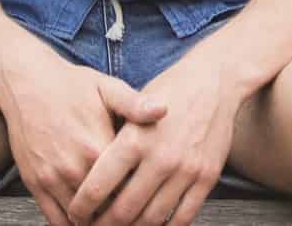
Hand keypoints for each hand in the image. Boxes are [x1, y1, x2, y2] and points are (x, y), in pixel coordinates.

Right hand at [0, 41, 166, 225]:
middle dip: (123, 212)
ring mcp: (52, 179)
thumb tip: (163, 110)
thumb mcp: (107, 88)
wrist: (27, 83)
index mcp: (98, 147)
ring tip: (114, 217)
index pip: (128, 186)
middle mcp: (74, 168)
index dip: (142, 194)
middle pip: (107, 207)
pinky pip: (55, 219)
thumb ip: (135, 104)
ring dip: (98, 220)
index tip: (153, 195)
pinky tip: (87, 219)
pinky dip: (72, 224)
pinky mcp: (35, 184)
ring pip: (81, 218)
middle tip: (137, 211)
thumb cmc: (72, 85)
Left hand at [69, 44, 241, 225]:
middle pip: (122, 212)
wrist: (214, 79)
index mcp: (135, 140)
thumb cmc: (168, 91)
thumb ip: (111, 144)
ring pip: (151, 220)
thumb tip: (84, 179)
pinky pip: (183, 217)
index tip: (76, 214)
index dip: (80, 209)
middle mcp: (161, 158)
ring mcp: (186, 170)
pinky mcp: (207, 176)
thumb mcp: (132, 107)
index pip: (96, 189)